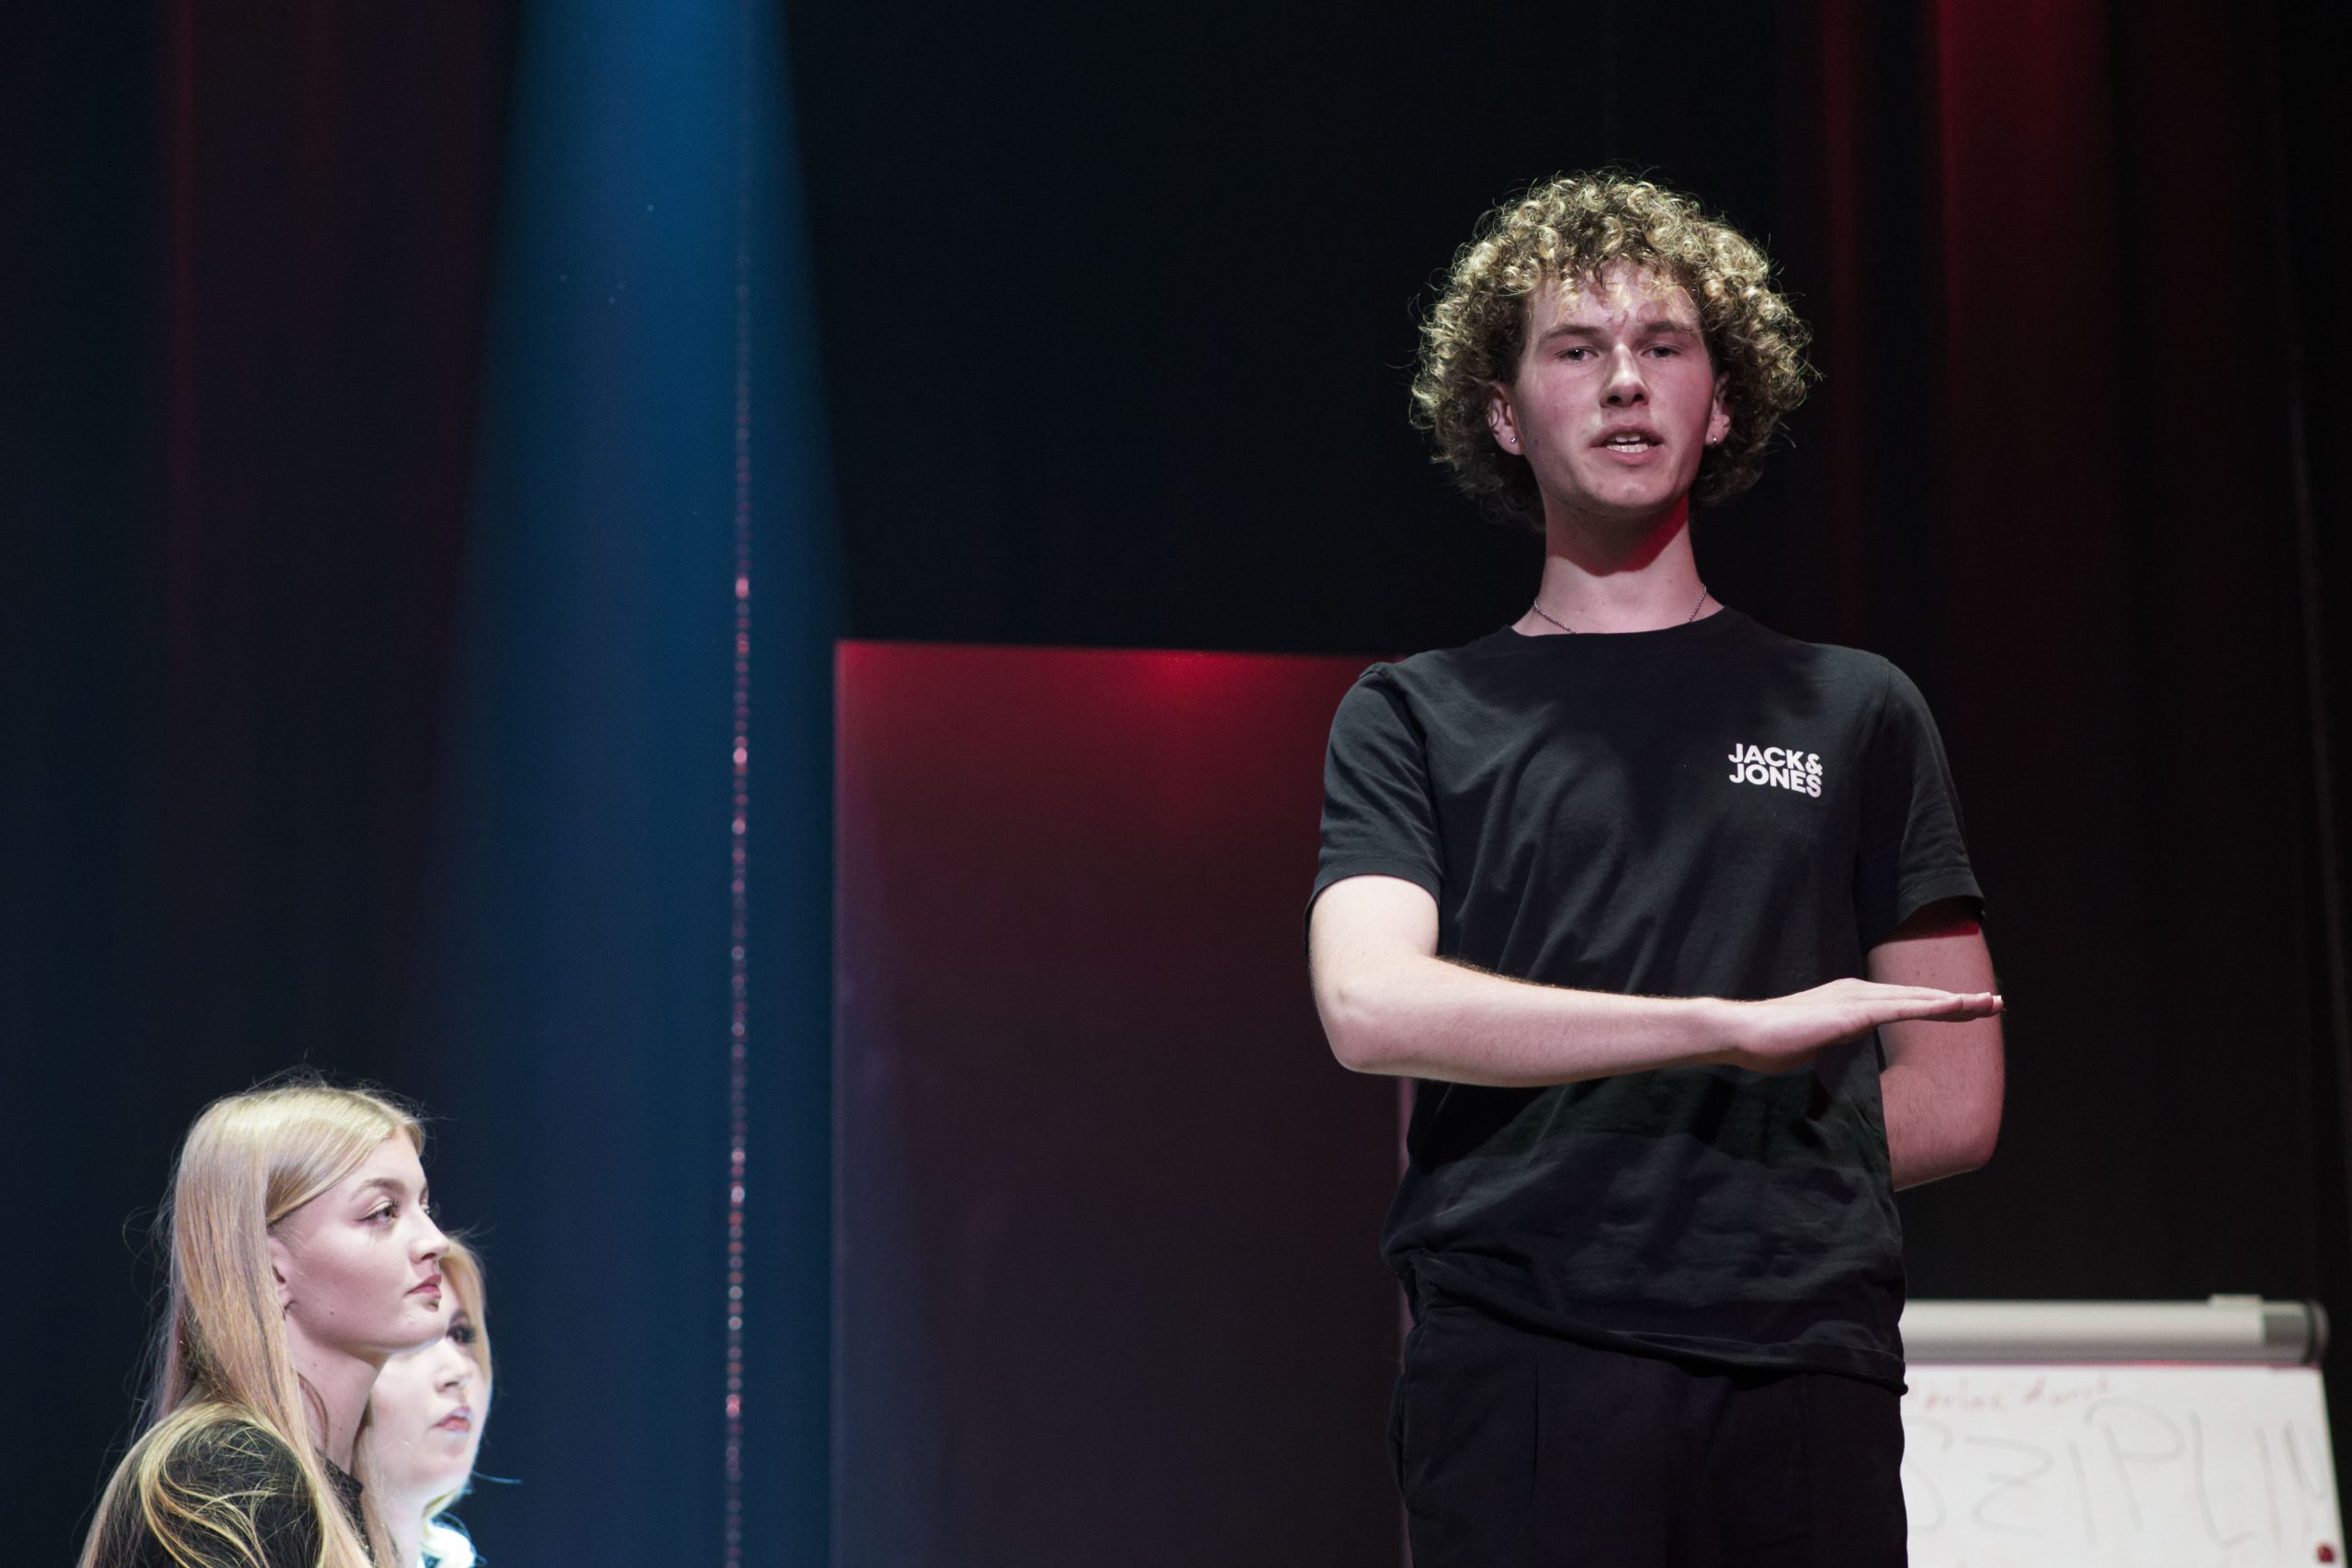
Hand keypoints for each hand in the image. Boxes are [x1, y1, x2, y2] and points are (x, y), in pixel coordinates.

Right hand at [1716, 979, 2001, 1073]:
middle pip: (1919, 997)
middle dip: (1959, 1001)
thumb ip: (1831, 1043)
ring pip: (1919, 1000)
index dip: (1937, 1005)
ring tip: (1991, 1004)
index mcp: (1849, 1000)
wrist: (1742, 1033)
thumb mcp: (1811, 1044)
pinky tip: (1960, 1006)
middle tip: (1996, 1003)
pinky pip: (1904, 1008)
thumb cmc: (1768, 1044)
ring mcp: (1856, 998)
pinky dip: (1935, 1006)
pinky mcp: (1854, 1012)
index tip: (1967, 1009)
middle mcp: (1858, 991)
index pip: (1903, 1003)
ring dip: (1958, 1002)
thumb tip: (1835, 1055)